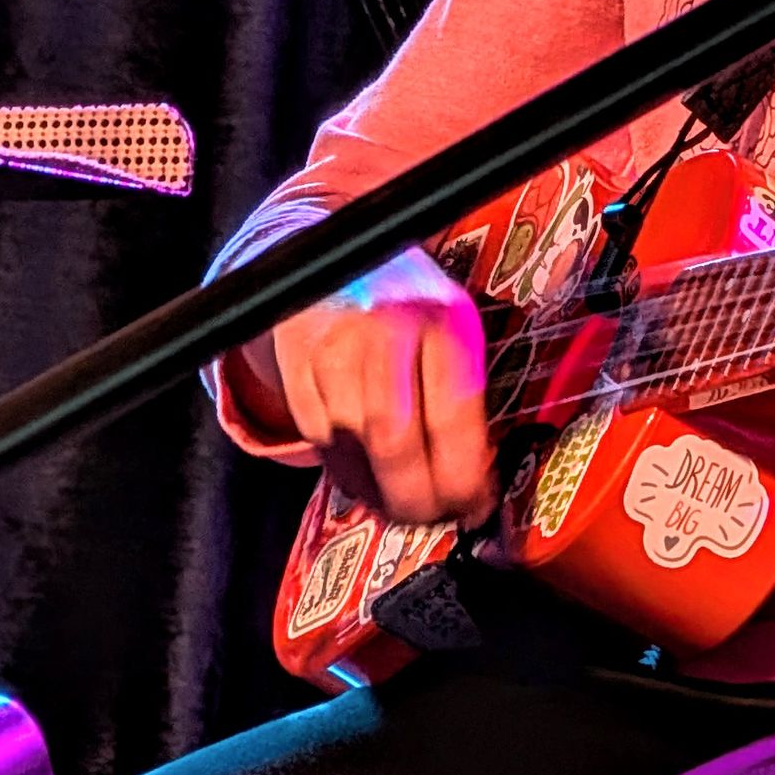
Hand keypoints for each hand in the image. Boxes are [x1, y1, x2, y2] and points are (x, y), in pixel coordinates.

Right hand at [250, 246, 495, 525]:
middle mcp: (386, 332)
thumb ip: (464, 393)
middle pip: (396, 444)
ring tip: (406, 505)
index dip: (464, 476)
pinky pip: (320, 443)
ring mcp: (335, 351)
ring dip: (381, 496)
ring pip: (354, 452)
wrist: (338, 255)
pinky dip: (347, 472)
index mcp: (442, 318)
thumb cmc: (411, 301)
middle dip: (418, 501)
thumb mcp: (454, 324)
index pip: (453, 417)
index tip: (476, 507)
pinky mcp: (298, 369)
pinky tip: (369, 474)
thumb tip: (476, 484)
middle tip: (437, 519)